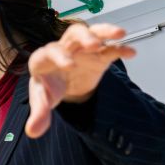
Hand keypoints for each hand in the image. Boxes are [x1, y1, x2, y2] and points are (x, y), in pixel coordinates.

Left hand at [25, 23, 135, 137]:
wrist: (63, 85)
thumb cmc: (49, 88)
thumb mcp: (43, 101)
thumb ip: (39, 114)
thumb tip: (33, 132)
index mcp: (45, 58)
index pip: (50, 52)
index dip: (59, 56)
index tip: (70, 66)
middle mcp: (64, 48)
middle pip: (73, 34)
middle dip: (84, 37)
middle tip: (93, 45)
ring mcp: (83, 50)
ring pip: (92, 32)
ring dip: (104, 32)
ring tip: (119, 34)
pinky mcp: (99, 56)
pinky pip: (110, 48)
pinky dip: (120, 48)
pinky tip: (131, 52)